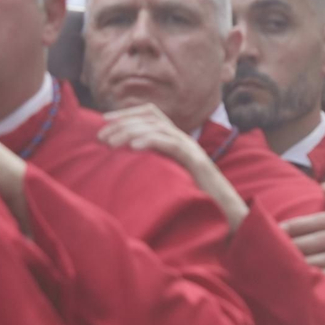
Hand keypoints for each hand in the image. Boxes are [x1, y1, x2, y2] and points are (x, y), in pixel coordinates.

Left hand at [99, 104, 248, 232]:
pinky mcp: (196, 161)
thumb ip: (151, 164)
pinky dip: (151, 142)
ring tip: (110, 144)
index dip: (128, 113)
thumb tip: (123, 163)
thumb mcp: (167, 176)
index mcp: (177, 140)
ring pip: (158, 128)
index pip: (152, 114)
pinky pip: (171, 144)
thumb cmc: (194, 198)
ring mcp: (191, 148)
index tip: (104, 120)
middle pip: (151, 117)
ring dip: (130, 133)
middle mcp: (184, 139)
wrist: (223, 212)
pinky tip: (133, 148)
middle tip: (100, 137)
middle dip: (123, 124)